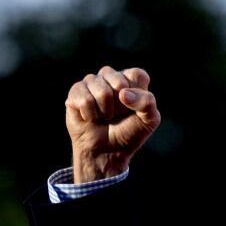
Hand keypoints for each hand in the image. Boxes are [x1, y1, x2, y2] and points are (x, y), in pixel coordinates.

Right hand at [64, 65, 159, 183]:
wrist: (107, 151)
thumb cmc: (129, 133)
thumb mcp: (149, 121)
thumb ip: (147, 103)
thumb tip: (123, 93)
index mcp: (131, 79)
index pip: (137, 75)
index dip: (137, 95)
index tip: (134, 109)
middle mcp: (111, 76)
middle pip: (119, 82)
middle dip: (120, 106)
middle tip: (117, 115)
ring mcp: (92, 82)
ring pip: (102, 91)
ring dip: (105, 112)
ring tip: (104, 117)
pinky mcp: (76, 91)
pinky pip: (85, 100)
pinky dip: (91, 115)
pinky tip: (91, 118)